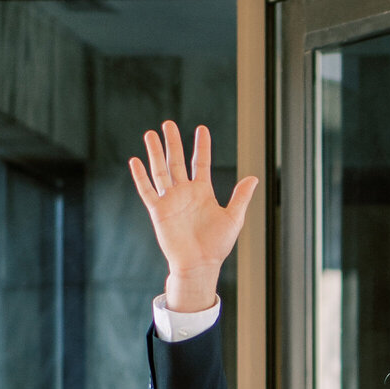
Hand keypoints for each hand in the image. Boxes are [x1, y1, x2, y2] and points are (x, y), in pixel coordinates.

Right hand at [129, 122, 258, 311]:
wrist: (200, 264)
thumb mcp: (233, 218)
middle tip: (168, 123)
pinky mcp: (158, 211)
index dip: (201, 146)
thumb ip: (241, 197)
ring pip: (160, 171)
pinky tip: (135, 160)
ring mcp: (170, 200)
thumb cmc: (217, 245)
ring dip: (155, 152)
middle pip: (176, 161)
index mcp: (202, 192)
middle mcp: (184, 192)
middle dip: (173, 142)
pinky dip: (141, 176)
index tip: (202, 129)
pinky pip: (147, 190)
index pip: (200, 163)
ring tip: (150, 134)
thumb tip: (254, 178)